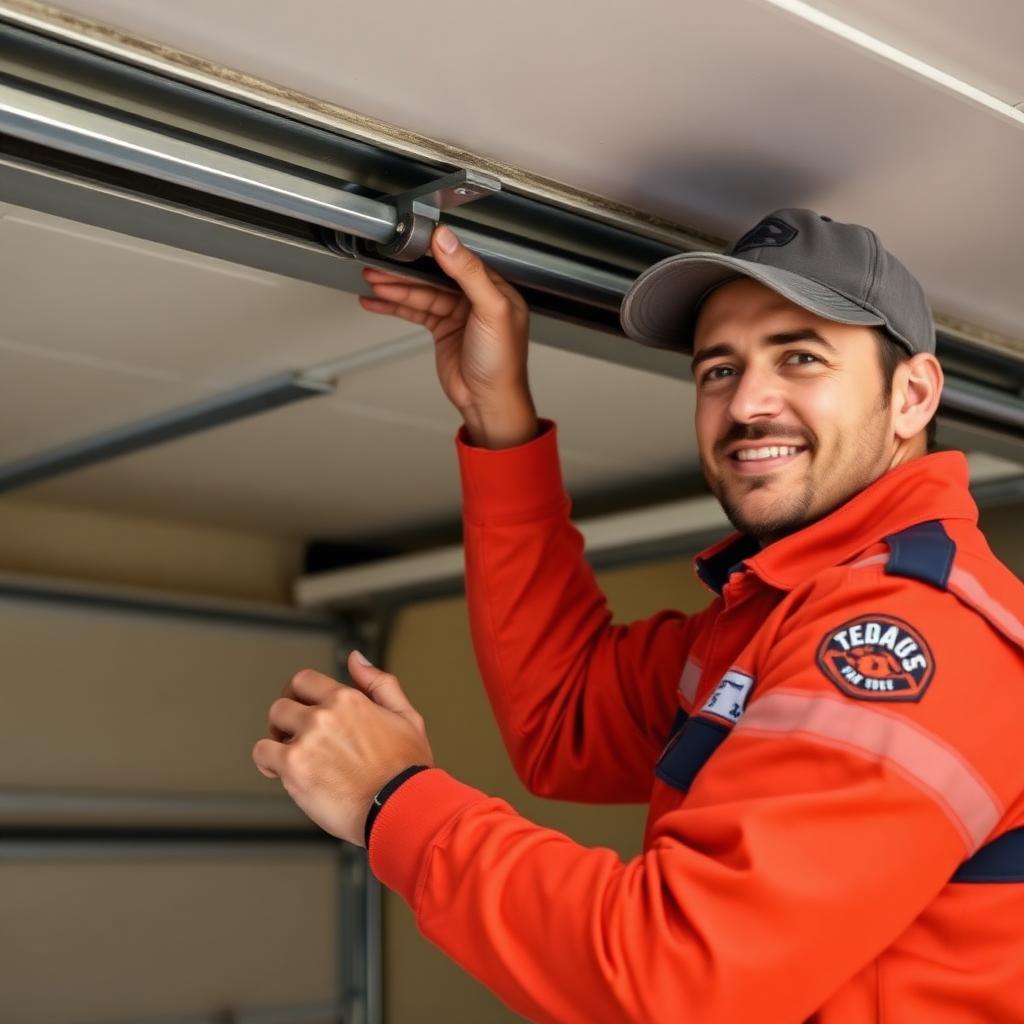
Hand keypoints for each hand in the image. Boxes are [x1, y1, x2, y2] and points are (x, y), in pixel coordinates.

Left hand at [252, 652, 433, 846]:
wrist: (402, 808)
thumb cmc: (407, 770)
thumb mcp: (406, 716)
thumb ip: (379, 683)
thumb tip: (356, 659)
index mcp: (349, 699)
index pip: (304, 680)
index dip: (298, 694)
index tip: (299, 707)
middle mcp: (324, 715)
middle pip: (283, 704)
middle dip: (286, 719)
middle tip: (293, 735)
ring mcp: (307, 740)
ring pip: (272, 727)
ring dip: (276, 740)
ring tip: (288, 756)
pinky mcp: (293, 767)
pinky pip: (263, 754)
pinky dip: (267, 763)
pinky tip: (279, 772)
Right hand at [359, 224, 538, 448]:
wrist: (489, 401)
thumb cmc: (502, 363)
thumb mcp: (490, 310)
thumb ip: (470, 272)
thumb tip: (448, 241)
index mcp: (495, 288)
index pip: (460, 260)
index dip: (433, 252)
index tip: (410, 242)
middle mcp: (476, 299)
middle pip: (435, 277)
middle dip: (406, 272)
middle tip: (380, 264)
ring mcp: (457, 315)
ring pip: (421, 294)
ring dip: (396, 288)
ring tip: (372, 280)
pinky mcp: (443, 330)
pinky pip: (416, 312)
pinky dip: (395, 307)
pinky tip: (377, 301)